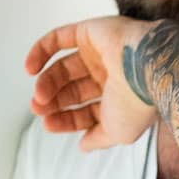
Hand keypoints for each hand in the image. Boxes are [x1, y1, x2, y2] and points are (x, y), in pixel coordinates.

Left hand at [26, 16, 157, 150]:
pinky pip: (58, 39)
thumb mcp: (117, 133)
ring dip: (46, 83)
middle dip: (53, 101)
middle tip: (38, 108)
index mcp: (119, 98)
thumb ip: (99, 139)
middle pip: (72, 90)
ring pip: (63, 68)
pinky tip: (29, 69)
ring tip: (38, 96)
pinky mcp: (90, 32)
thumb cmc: (137, 103)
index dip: (66, 119)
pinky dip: (40, 52)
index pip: (86, 110)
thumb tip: (84, 146)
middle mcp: (109, 75)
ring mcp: (99, 52)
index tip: (48, 125)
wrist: (149, 68)